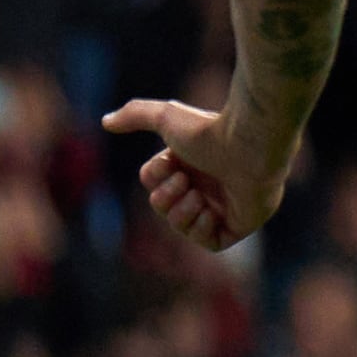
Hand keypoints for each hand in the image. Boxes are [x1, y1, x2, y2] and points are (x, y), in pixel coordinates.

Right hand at [106, 93, 266, 250]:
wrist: (251, 145)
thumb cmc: (211, 131)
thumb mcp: (166, 116)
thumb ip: (136, 115)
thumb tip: (105, 121)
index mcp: (190, 164)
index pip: (155, 184)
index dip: (154, 178)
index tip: (171, 164)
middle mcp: (206, 185)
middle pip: (164, 207)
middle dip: (166, 197)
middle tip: (185, 180)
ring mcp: (224, 206)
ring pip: (183, 226)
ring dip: (182, 213)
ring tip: (199, 196)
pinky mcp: (241, 224)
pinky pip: (212, 242)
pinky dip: (202, 230)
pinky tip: (210, 212)